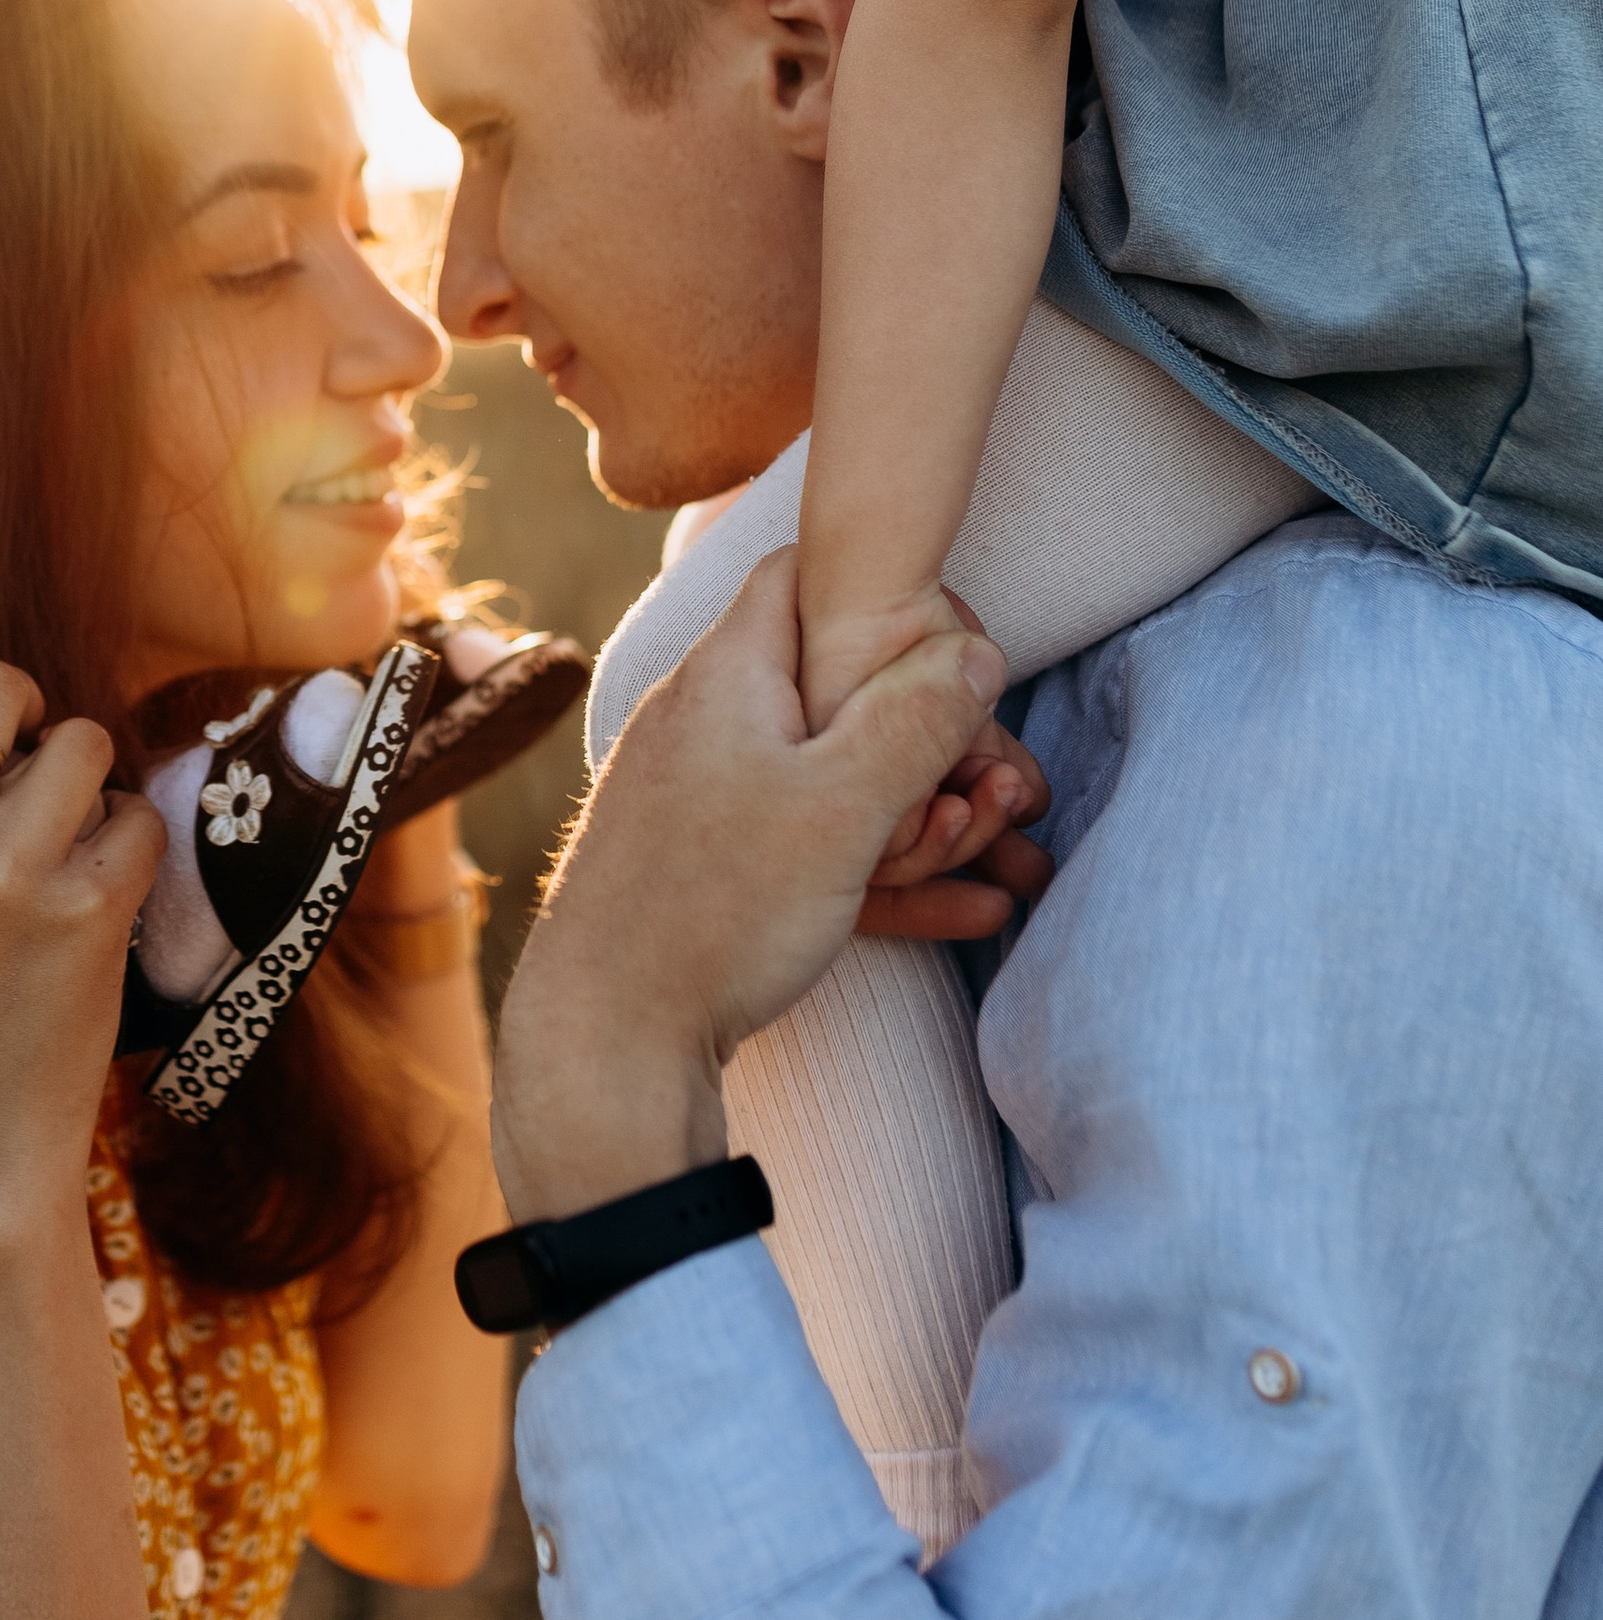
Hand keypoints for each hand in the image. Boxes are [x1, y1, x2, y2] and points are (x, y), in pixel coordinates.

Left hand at [492, 551, 1007, 1224]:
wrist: (606, 1045)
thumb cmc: (716, 911)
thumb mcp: (842, 804)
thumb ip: (916, 718)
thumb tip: (976, 647)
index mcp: (728, 674)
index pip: (810, 574)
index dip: (892, 594)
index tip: (962, 642)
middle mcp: (707, 720)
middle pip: (845, 694)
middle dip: (943, 745)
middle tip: (1014, 796)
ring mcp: (706, 796)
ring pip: (840, 782)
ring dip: (931, 819)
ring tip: (1013, 860)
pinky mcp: (710, 867)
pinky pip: (814, 847)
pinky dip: (886, 869)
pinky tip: (974, 909)